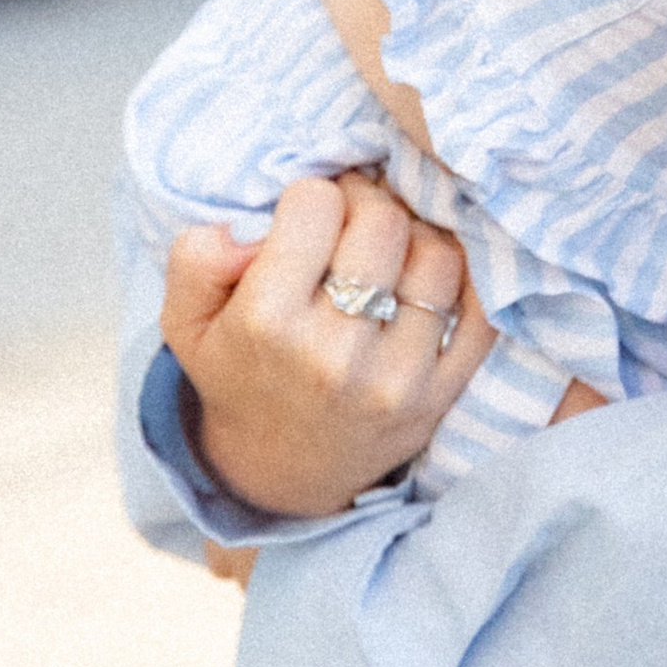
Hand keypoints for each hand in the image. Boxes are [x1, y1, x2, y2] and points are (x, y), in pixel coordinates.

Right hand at [161, 171, 491, 520]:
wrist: (281, 472)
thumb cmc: (237, 375)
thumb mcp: (186, 322)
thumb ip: (196, 259)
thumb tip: (246, 227)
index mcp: (266, 322)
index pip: (316, 204)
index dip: (314, 194)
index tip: (311, 212)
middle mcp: (333, 352)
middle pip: (383, 221)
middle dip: (368, 202)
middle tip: (355, 215)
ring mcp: (395, 378)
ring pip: (437, 255)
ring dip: (417, 236)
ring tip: (392, 247)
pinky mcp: (439, 395)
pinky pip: (481, 312)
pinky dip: (468, 278)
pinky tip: (433, 271)